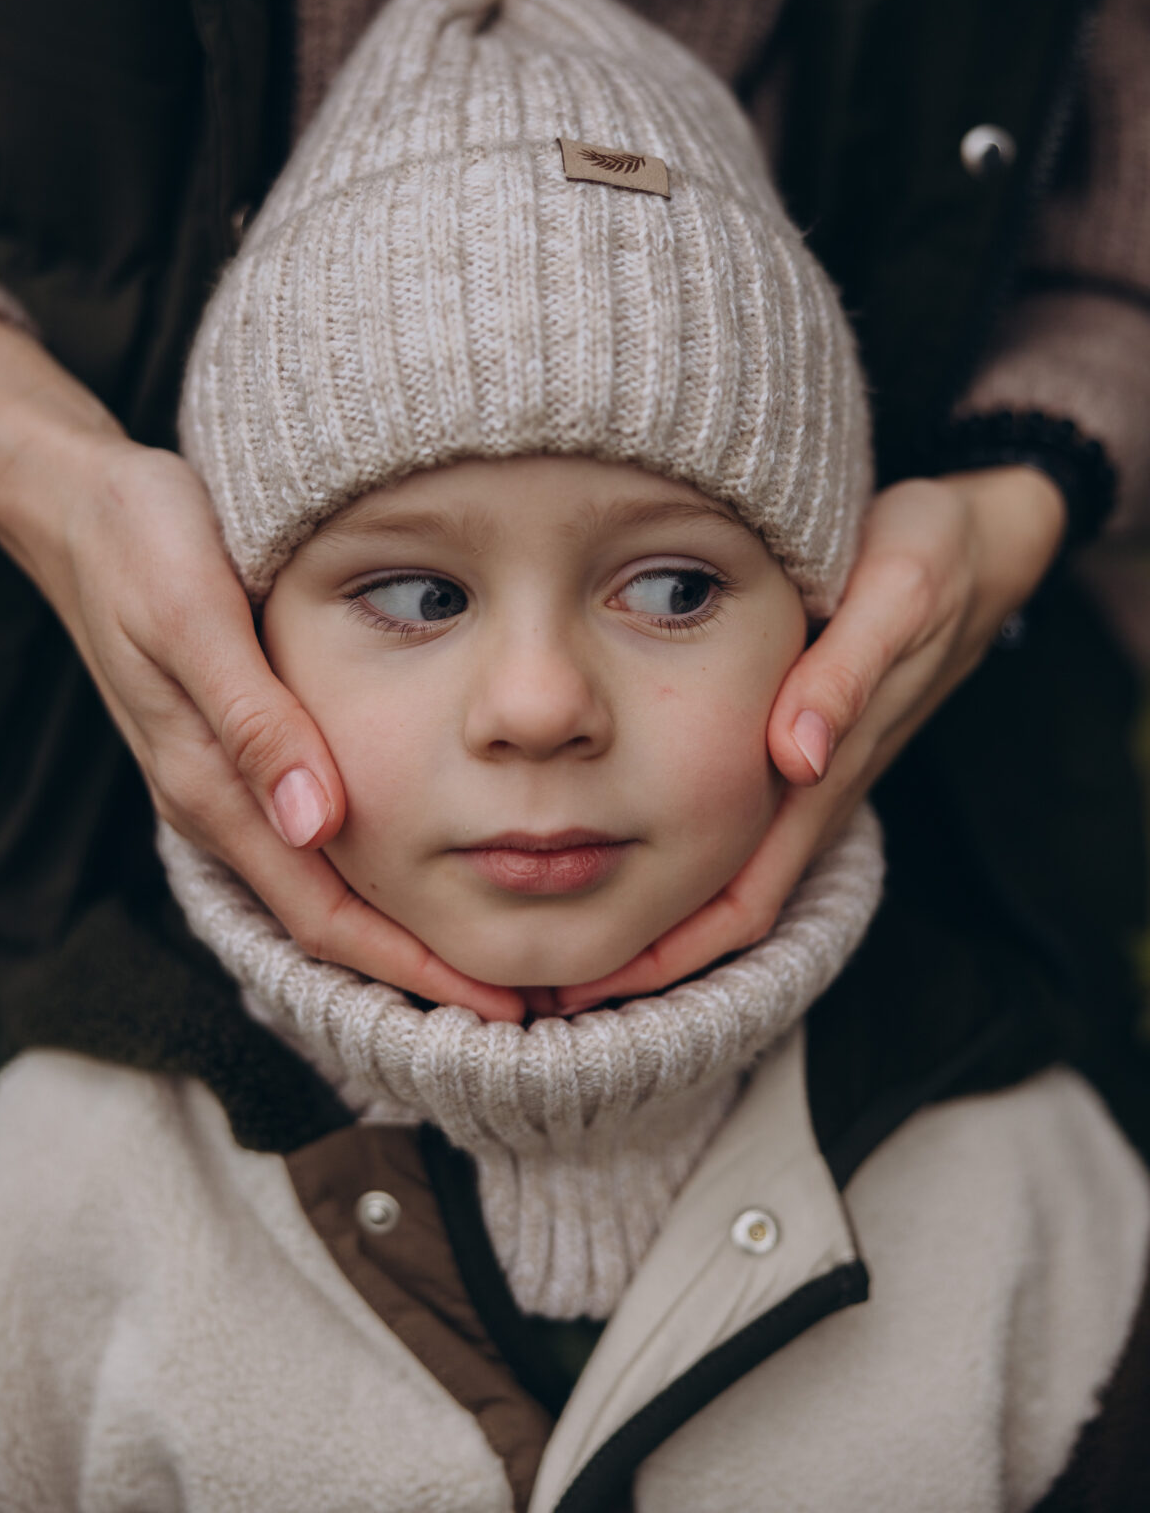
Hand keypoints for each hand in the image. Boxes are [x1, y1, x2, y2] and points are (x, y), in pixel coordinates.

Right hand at [0, 312, 523, 1021]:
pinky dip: (377, 870)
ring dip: (405, 925)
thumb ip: (253, 719)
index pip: (325, 917)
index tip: (499, 1002)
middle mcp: (222, 801)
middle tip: (528, 996)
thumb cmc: (141, 543)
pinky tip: (427, 864)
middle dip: (423, 967)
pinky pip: (313, 840)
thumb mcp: (195, 616)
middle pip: (331, 920)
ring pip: (325, 886)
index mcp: (213, 786)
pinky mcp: (238, 749)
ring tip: (496, 944)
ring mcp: (228, 781)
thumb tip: (316, 824)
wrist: (77, 506)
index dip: (412, 968)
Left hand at [556, 467, 1066, 1010]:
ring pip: (722, 873)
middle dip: (643, 952)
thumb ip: (847, 674)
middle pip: (723, 908)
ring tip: (556, 931)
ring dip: (651, 911)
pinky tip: (610, 845)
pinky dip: (671, 856)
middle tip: (546, 985)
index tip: (586, 980)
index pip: (742, 899)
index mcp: (824, 770)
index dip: (668, 950)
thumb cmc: (931, 556)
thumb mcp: (898, 593)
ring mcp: (806, 770)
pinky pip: (731, 827)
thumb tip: (798, 759)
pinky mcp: (799, 741)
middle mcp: (811, 787)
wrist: (980, 541)